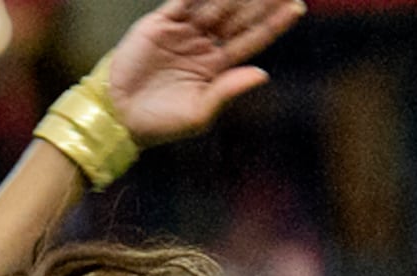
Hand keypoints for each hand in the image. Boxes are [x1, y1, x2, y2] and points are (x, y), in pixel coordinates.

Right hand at [101, 0, 299, 146]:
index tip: (298, 6)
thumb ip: (229, 90)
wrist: (119, 116)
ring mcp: (183, 31)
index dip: (274, 22)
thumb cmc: (161, 122)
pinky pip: (182, 0)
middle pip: (239, 14)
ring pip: (215, 2)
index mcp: (217, 66)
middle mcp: (204, 44)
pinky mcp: (160, 23)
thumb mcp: (199, 112)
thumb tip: (263, 74)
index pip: (252, 38)